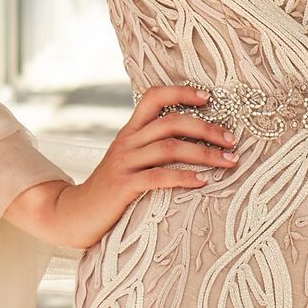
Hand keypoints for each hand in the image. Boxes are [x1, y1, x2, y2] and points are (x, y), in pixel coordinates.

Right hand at [9, 84, 237, 248]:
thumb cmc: (110, 190)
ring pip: (170, 147)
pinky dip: (185, 177)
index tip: (209, 98)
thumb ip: (151, 148)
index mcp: (130, 131)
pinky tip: (204, 182)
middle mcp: (127, 142)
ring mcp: (124, 163)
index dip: (181, 92)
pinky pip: (159, 176)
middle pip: (171, 122)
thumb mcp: (128, 161)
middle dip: (207, 128)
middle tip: (232, 139)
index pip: (153, 97)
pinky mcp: (123, 186)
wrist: (74, 215)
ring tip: (229, 162)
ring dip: (205, 153)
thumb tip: (192, 142)